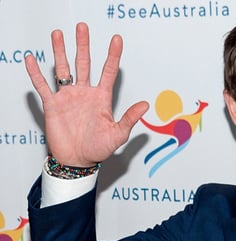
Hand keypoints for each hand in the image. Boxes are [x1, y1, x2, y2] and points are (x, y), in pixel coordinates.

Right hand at [25, 22, 148, 166]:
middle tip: (82, 27)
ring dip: (60, 52)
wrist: (78, 161)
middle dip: (83, 45)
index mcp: (102, 99)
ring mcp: (68, 97)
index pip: (108, 72)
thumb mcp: (118, 135)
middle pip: (84, 63)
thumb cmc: (99, 150)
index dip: (113, 56)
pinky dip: (36, 73)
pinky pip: (43, 86)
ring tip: (58, 34)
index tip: (117, 39)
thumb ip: (130, 119)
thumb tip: (145, 105)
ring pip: (63, 69)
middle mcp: (85, 94)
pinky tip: (31, 59)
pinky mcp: (53, 105)